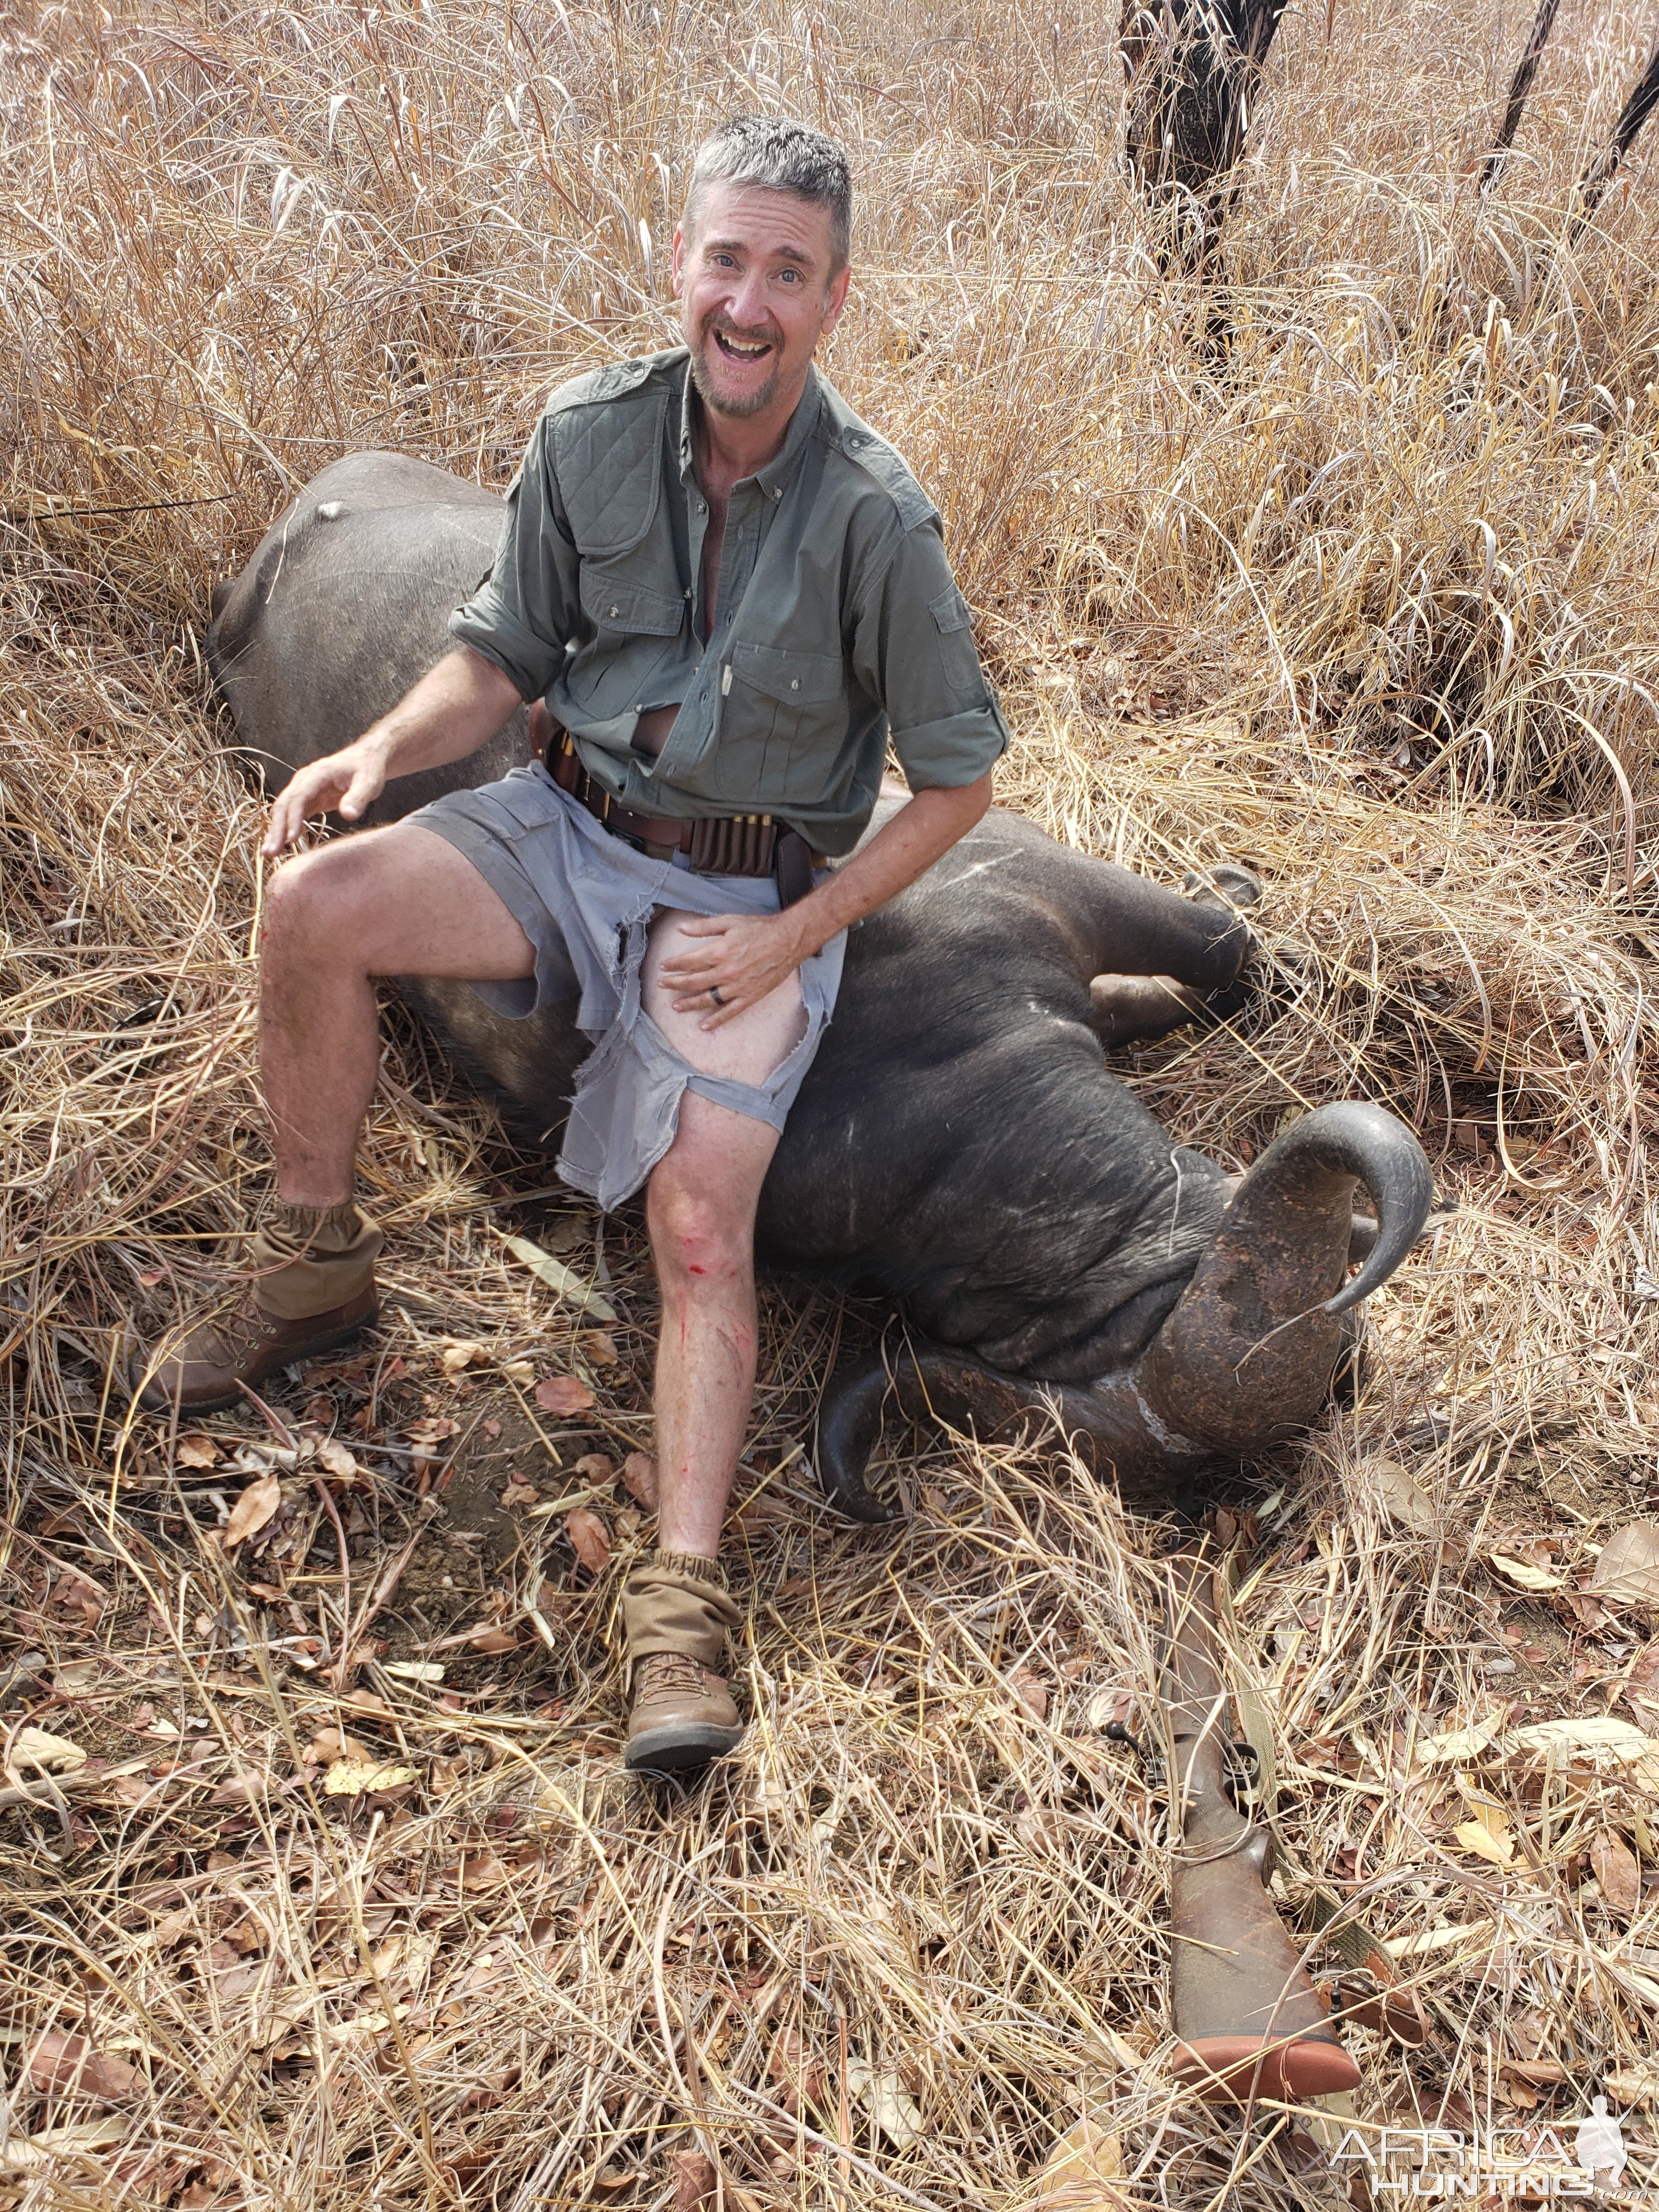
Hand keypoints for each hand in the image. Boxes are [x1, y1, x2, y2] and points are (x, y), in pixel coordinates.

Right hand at [263, 739, 387, 856]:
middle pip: (284, 804)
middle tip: (271, 852)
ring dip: (275, 831)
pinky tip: (280, 846)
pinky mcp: (307, 799)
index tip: (292, 839)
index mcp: (317, 773)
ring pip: (283, 810)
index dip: (293, 818)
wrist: (366, 759)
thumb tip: (348, 815)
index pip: (299, 797)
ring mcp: (303, 789)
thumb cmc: (368, 769)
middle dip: (276, 829)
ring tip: (268, 853)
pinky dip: (284, 829)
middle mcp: (304, 780)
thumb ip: (359, 797)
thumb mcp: (369, 782)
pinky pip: (291, 815)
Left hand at [661, 910, 813, 1028]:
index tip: (663, 967)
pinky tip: (705, 1026)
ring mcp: (738, 987)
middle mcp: (726, 972)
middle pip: (694, 982)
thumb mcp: (729, 921)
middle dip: (675, 984)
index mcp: (719, 952)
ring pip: (708, 999)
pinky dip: (717, 1020)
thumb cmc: (759, 928)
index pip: (689, 962)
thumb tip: (681, 928)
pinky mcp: (750, 996)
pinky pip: (730, 1012)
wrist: (788, 940)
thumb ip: (703, 927)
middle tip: (662, 985)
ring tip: (676, 1007)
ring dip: (690, 1004)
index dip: (673, 965)